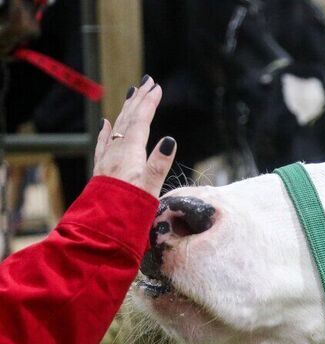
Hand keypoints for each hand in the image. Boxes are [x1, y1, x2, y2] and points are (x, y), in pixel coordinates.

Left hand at [93, 75, 176, 197]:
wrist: (101, 227)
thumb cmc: (128, 209)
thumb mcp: (149, 188)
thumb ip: (159, 164)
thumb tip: (170, 140)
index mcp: (130, 153)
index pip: (141, 121)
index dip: (149, 103)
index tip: (157, 87)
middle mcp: (117, 151)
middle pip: (128, 119)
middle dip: (139, 100)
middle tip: (147, 82)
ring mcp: (108, 159)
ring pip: (117, 127)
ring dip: (126, 110)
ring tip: (131, 95)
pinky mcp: (102, 169)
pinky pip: (105, 142)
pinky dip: (108, 130)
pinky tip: (106, 124)